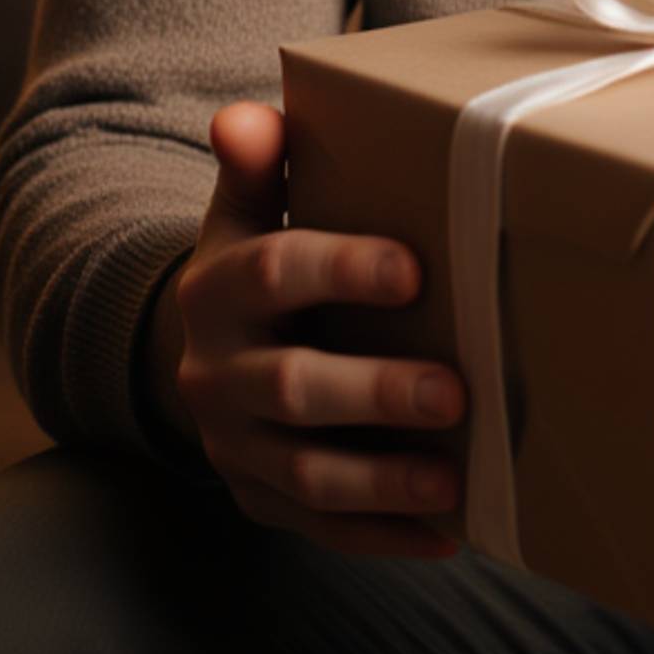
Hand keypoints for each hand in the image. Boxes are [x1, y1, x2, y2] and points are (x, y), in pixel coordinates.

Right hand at [170, 99, 469, 558]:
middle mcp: (218, 372)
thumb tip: (247, 117)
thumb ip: (256, 163)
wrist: (197, 355)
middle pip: (293, 385)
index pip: (275, 272)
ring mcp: (235, 445)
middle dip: (374, 391)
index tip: (414, 269)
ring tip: (454, 481)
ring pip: (305, 472)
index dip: (342, 269)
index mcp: (219, 287)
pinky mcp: (258, 498)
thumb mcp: (244, 210)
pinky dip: (381, 537)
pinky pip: (318, 528)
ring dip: (381, 481)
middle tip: (457, 391)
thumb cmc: (257, 266)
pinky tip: (447, 536)